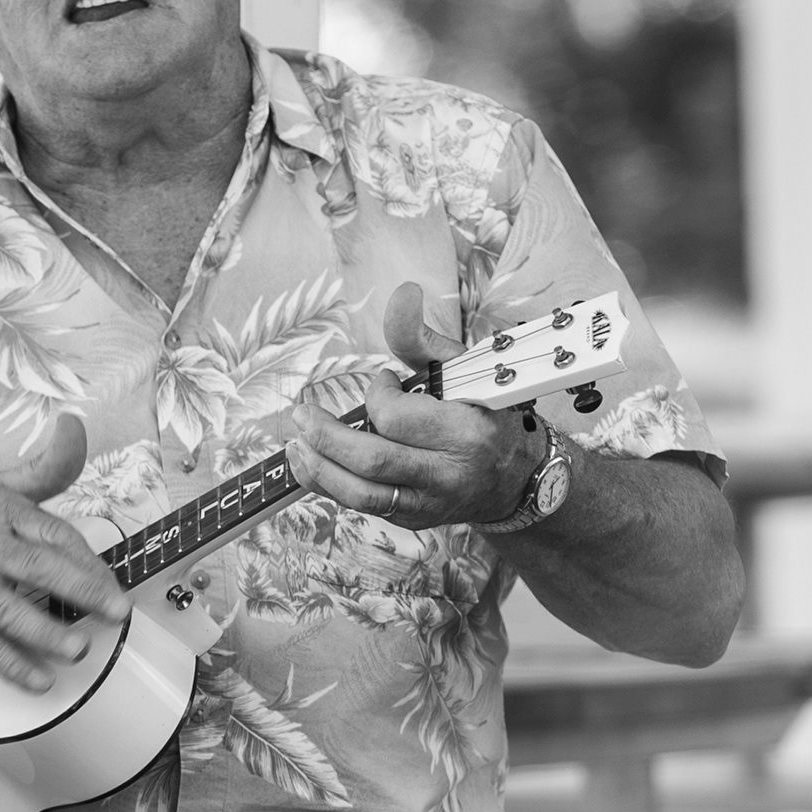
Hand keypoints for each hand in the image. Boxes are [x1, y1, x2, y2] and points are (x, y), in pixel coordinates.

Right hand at [0, 414, 130, 690]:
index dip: (88, 559)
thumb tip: (74, 427)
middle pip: (37, 568)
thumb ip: (42, 469)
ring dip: (47, 633)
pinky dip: (14, 666)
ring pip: (10, 611)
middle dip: (81, 590)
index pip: (52, 533)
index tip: (114, 582)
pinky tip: (41, 680)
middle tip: (115, 611)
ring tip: (80, 649)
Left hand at [287, 283, 536, 528]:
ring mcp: (429, 503)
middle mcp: (448, 475)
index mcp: (467, 433)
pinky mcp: (412, 519)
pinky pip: (362, 507)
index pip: (397, 417)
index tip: (384, 379)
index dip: (378, 394)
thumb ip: (421, 337)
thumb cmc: (485, 413)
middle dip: (327, 436)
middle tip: (302, 414)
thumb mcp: (462, 369)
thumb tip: (402, 293)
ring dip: (320, 468)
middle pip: (372, 461)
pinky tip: (309, 462)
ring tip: (297, 443)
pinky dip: (328, 485)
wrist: (515, 475)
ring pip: (362, 494)